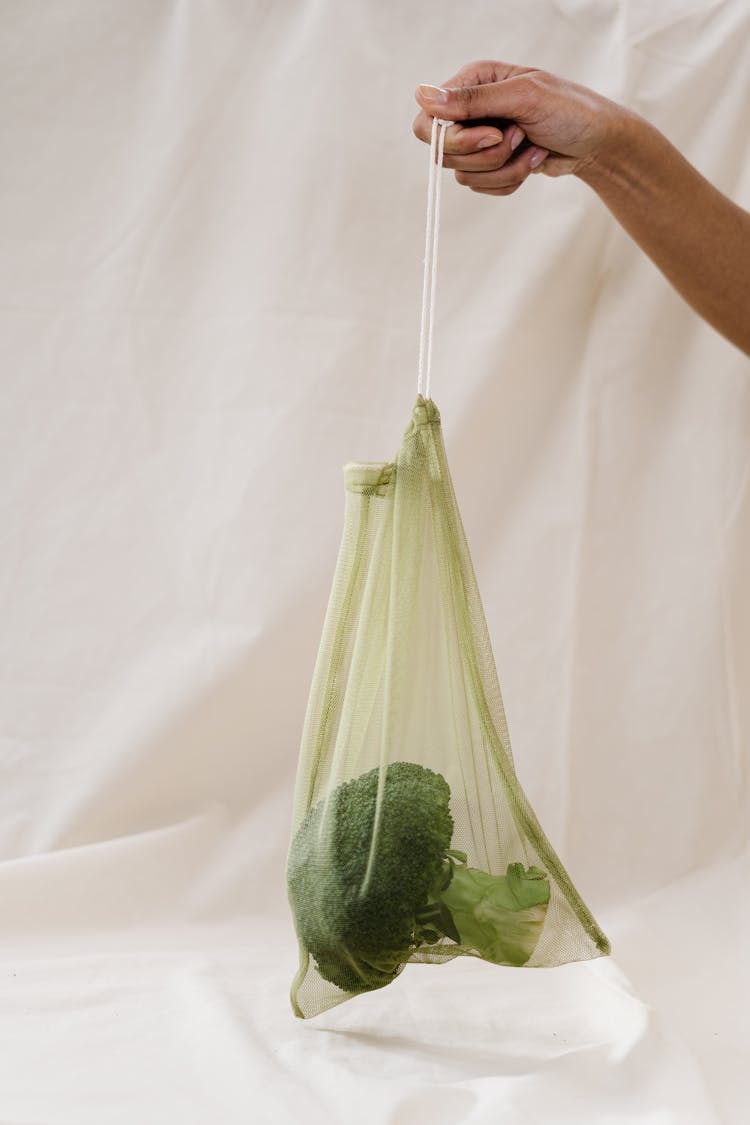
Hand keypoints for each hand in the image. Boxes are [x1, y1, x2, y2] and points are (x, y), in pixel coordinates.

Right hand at [412, 60, 627, 194]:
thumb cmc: (569, 110)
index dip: (453, 138)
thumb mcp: (523, 97)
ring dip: (504, 168)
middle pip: (444, 153)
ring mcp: (479, 141)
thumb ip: (473, 99)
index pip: (428, 121)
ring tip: (530, 146)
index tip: (490, 135)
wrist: (596, 142)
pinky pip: (482, 187)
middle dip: (486, 155)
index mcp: (472, 83)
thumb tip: (423, 95)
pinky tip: (532, 160)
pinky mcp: (491, 166)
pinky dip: (510, 180)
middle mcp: (470, 112)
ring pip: (464, 175)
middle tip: (517, 136)